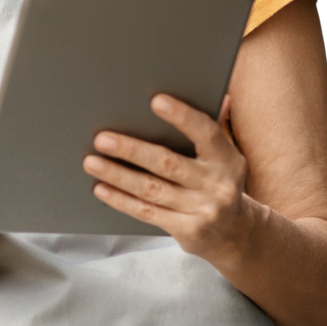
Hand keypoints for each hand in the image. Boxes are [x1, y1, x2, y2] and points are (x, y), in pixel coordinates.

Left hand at [82, 94, 248, 263]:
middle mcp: (218, 185)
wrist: (234, 233)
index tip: (155, 101)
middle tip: (101, 138)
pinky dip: (121, 200)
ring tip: (92, 162)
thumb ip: (212, 126)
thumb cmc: (218, 181)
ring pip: (151, 189)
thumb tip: (216, 91)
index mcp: (228, 159)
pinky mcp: (187, 231)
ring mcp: (203, 211)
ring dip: (118, 175)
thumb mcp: (223, 156)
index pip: (206, 133)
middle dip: (131, 150)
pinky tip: (102, 188)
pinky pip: (147, 212)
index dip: (182, 116)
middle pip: (168, 164)